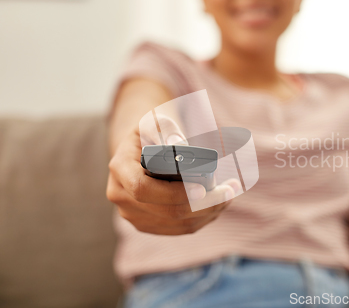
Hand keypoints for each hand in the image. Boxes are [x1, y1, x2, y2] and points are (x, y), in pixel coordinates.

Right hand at [106, 114, 240, 234]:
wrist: (141, 149)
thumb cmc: (152, 132)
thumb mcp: (155, 121)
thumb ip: (165, 129)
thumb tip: (178, 145)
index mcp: (119, 169)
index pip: (143, 189)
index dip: (173, 193)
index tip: (202, 188)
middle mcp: (121, 196)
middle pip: (166, 211)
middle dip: (203, 204)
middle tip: (229, 191)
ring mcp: (133, 214)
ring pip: (177, 223)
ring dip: (208, 212)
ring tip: (229, 195)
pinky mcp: (148, 224)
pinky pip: (180, 228)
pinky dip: (203, 218)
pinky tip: (219, 204)